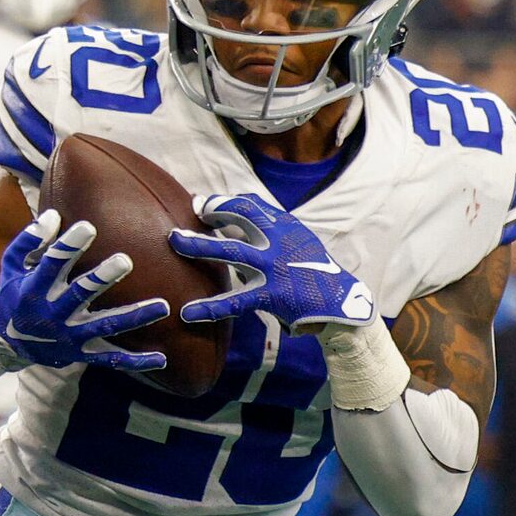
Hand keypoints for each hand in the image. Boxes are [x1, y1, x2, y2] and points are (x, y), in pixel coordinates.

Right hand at [0, 211, 166, 372]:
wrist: (4, 342)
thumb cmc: (13, 294)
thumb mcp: (12, 265)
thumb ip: (30, 240)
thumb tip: (54, 215)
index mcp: (35, 288)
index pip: (52, 264)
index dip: (69, 246)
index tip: (88, 227)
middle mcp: (53, 313)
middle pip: (81, 294)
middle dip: (103, 278)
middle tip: (126, 261)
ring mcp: (69, 336)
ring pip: (104, 326)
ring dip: (133, 317)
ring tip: (163, 306)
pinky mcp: (80, 353)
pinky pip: (110, 359)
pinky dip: (134, 361)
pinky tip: (160, 357)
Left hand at [170, 192, 372, 327]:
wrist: (341, 301)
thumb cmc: (314, 272)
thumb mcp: (298, 242)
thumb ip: (272, 230)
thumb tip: (239, 219)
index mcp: (285, 226)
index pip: (251, 204)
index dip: (224, 202)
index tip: (202, 205)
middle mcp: (279, 240)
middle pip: (240, 215)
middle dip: (212, 211)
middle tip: (189, 214)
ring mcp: (274, 266)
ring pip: (231, 251)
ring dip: (200, 245)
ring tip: (174, 243)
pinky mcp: (271, 294)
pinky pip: (235, 300)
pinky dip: (210, 307)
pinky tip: (188, 313)